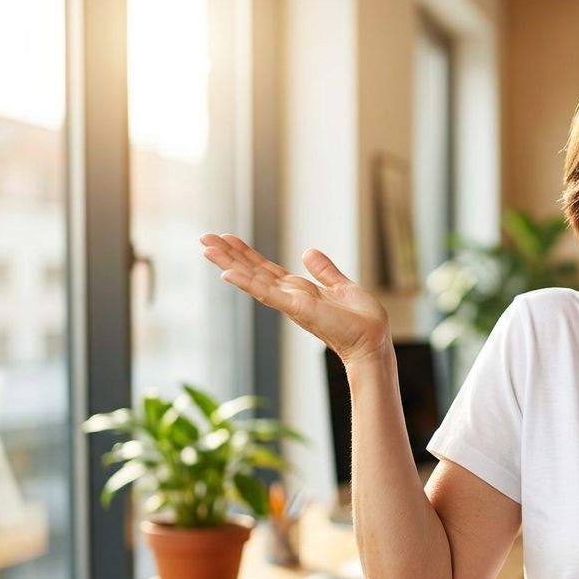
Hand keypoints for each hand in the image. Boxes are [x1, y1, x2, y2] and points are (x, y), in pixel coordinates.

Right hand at [200, 234, 390, 364]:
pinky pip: (266, 294)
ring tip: (205, 248)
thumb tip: (308, 252)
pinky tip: (226, 273)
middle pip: (253, 272)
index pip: (266, 269)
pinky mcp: (297, 308)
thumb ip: (325, 271)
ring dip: (228, 263)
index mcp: (300, 291)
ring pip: (253, 280)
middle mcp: (289, 297)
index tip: (227, 238)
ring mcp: (290, 303)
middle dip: (229, 255)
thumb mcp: (343, 287)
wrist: (374, 341)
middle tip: (204, 238)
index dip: (246, 254)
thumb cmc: (363, 321)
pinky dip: (247, 283)